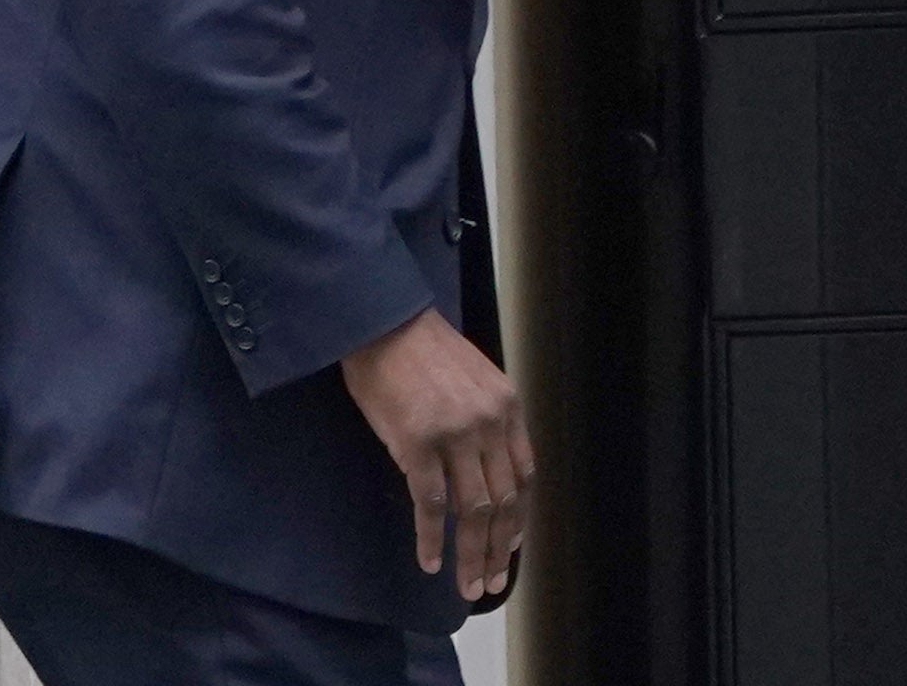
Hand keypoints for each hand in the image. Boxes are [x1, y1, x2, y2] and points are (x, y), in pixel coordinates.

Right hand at [340, 306, 533, 600]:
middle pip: (502, 501)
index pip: (524, 475)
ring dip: (471, 554)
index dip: (519, 517)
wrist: (382, 322)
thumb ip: (487, 419)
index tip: (511, 546)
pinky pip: (432, 504)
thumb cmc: (421, 349)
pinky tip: (430, 561)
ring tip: (466, 585)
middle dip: (497, 549)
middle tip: (489, 582)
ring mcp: (455, 435)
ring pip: (473, 511)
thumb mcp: (474, 377)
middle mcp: (489, 423)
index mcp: (506, 406)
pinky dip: (432, 538)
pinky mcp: (417, 445)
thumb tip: (486, 468)